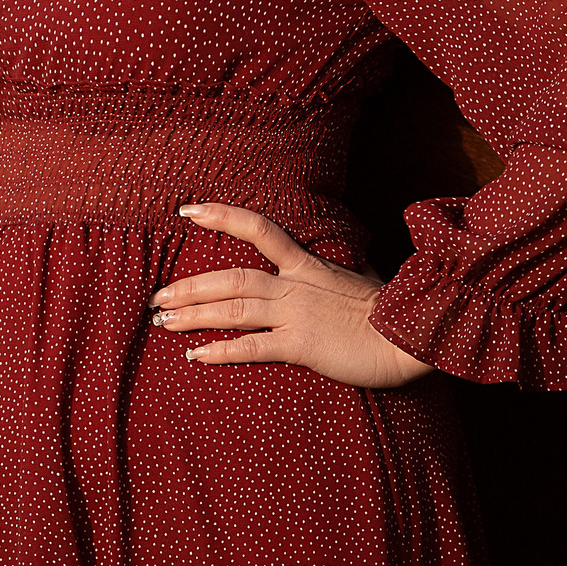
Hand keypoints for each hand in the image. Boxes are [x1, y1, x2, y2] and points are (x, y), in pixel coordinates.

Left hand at [150, 202, 434, 389]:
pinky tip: (195, 355)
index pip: (258, 229)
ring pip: (232, 309)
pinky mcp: (300, 346)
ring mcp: (295, 314)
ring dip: (193, 315)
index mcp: (306, 264)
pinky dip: (220, 350)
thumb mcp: (357, 278)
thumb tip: (331, 266)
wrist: (410, 336)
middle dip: (189, 286)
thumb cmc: (388, 311)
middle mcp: (294, 285)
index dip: (221, 215)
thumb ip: (331, 273)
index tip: (188, 209)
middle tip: (156, 295)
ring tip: (162, 320)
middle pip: (229, 279)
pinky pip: (251, 347)